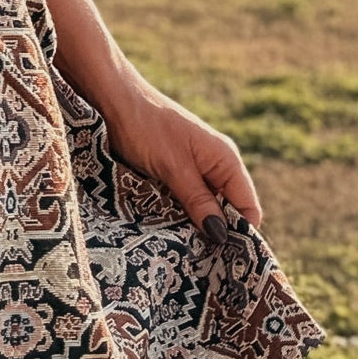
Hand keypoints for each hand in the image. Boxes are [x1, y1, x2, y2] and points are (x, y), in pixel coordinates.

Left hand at [101, 74, 262, 245]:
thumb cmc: (144, 126)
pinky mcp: (170, 169)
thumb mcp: (173, 168)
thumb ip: (199, 201)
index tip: (225, 262)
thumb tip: (223, 236)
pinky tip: (165, 230)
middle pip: (226, 209)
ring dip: (192, 225)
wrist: (109, 96)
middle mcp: (214, 164)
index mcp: (225, 160)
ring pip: (202, 206)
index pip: (247, 207)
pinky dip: (176, 214)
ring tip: (181, 252)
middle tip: (199, 263)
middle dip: (215, 233)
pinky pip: (182, 198)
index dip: (241, 234)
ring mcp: (191, 166)